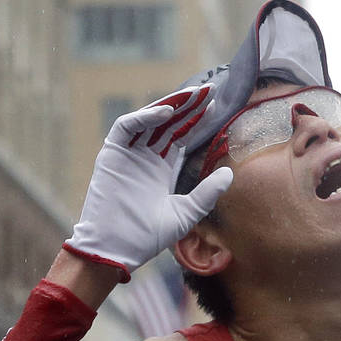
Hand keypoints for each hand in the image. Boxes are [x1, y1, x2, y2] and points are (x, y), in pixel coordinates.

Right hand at [64, 85, 233, 281]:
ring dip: (171, 106)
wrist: (117, 249)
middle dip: (189, 108)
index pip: (182, 137)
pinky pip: (127, 127)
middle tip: (211, 92)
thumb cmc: (147, 236)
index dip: (198, 122)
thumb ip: (206, 193)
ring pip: (150, 120)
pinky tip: (168, 113)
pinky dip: (145, 117)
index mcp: (161, 170)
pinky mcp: (111, 154)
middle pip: (169, 125)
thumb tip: (229, 174)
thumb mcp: (185, 213)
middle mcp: (145, 158)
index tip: (217, 108)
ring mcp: (128, 155)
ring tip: (194, 95)